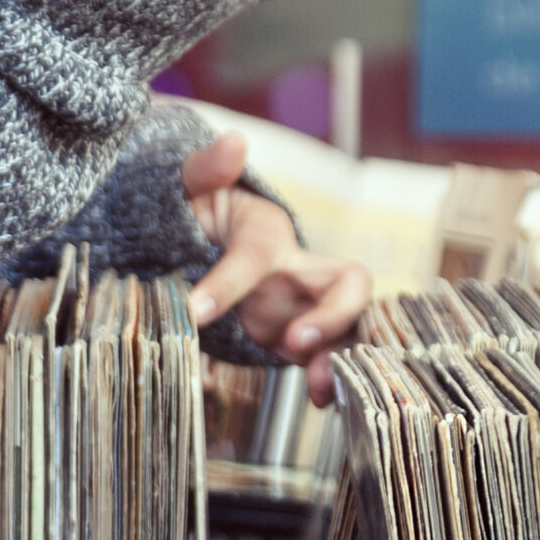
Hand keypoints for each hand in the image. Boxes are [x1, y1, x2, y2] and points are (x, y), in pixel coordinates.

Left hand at [181, 133, 370, 406]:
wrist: (196, 255)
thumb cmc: (194, 218)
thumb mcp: (188, 189)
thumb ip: (205, 170)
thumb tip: (235, 141)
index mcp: (268, 232)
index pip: (258, 254)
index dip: (230, 282)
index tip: (193, 311)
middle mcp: (300, 271)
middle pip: (351, 284)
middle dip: (335, 314)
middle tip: (295, 342)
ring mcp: (306, 310)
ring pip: (351, 330)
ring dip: (342, 357)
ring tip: (319, 390)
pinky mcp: (301, 343)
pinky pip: (330, 360)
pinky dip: (332, 378)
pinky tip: (319, 399)